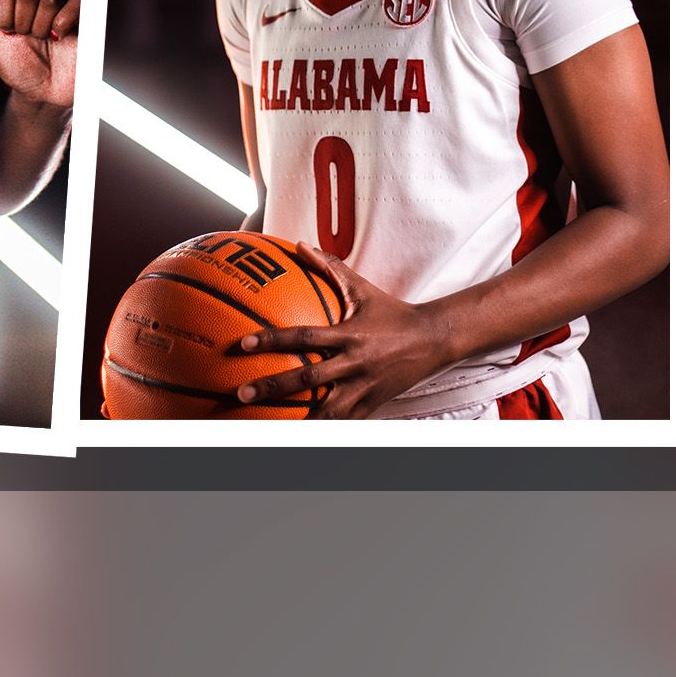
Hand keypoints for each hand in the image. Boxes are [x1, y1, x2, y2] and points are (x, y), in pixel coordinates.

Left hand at [0, 0, 80, 108]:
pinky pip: (76, 1)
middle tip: (30, 37)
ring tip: (45, 38)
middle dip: (24, 22)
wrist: (43, 90)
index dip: (6, 14)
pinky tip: (61, 37)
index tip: (9, 31)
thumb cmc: (20, 63)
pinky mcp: (86, 8)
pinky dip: (63, 24)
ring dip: (43, 26)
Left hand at [235, 243, 455, 417]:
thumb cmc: (392, 312)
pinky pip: (344, 421)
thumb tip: (300, 245)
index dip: (273, 340)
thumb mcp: (363, 289)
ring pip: (325, 409)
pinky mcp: (372, 405)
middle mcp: (354, 363)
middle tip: (242, 393)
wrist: (433, 340)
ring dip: (295, 417)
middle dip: (273, 387)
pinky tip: (299, 430)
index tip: (244, 344)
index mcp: (349, 335)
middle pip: (308, 380)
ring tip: (264, 423)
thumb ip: (331, 268)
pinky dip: (322, 426)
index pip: (304, 337)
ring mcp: (363, 387)